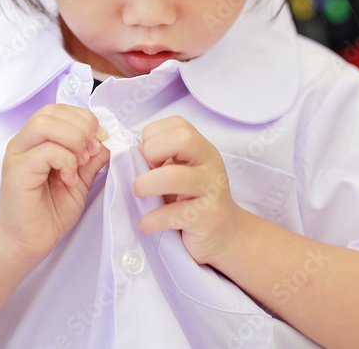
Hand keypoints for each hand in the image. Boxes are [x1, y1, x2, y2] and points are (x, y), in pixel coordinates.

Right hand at [0, 104, 109, 264]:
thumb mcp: (79, 181)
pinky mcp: (16, 171)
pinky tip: (69, 179)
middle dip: (81, 126)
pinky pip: (45, 151)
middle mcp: (23, 143)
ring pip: (45, 123)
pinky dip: (65, 161)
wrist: (26, 244)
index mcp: (36, 141)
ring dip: (73, 139)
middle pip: (51, 111)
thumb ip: (90, 160)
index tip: (100, 139)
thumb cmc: (48, 214)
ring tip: (81, 162)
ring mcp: (17, 155)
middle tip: (92, 151)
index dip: (84, 118)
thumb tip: (107, 141)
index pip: (58, 110)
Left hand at [132, 116, 243, 265]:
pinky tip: (145, 224)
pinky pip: (175, 214)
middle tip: (145, 172)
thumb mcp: (180, 172)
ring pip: (175, 177)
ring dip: (147, 185)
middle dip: (153, 151)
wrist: (227, 234)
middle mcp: (210, 163)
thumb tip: (130, 150)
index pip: (177, 124)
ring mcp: (212, 189)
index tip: (149, 157)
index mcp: (202, 148)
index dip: (154, 136)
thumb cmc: (195, 200)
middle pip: (182, 138)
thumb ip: (159, 159)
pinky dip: (152, 220)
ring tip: (139, 194)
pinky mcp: (208, 217)